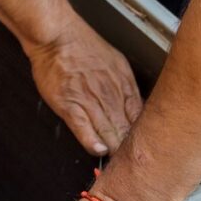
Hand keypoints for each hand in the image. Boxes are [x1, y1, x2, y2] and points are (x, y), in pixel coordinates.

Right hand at [25, 16, 142, 155]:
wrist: (58, 37)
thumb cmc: (83, 46)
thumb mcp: (116, 62)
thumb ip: (125, 85)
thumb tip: (133, 105)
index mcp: (124, 83)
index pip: (139, 115)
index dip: (141, 133)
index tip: (142, 145)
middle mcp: (110, 93)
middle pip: (125, 127)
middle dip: (130, 146)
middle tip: (135, 162)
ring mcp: (89, 100)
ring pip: (107, 130)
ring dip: (114, 148)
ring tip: (118, 163)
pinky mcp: (69, 104)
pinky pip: (83, 127)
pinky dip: (92, 141)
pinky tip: (98, 150)